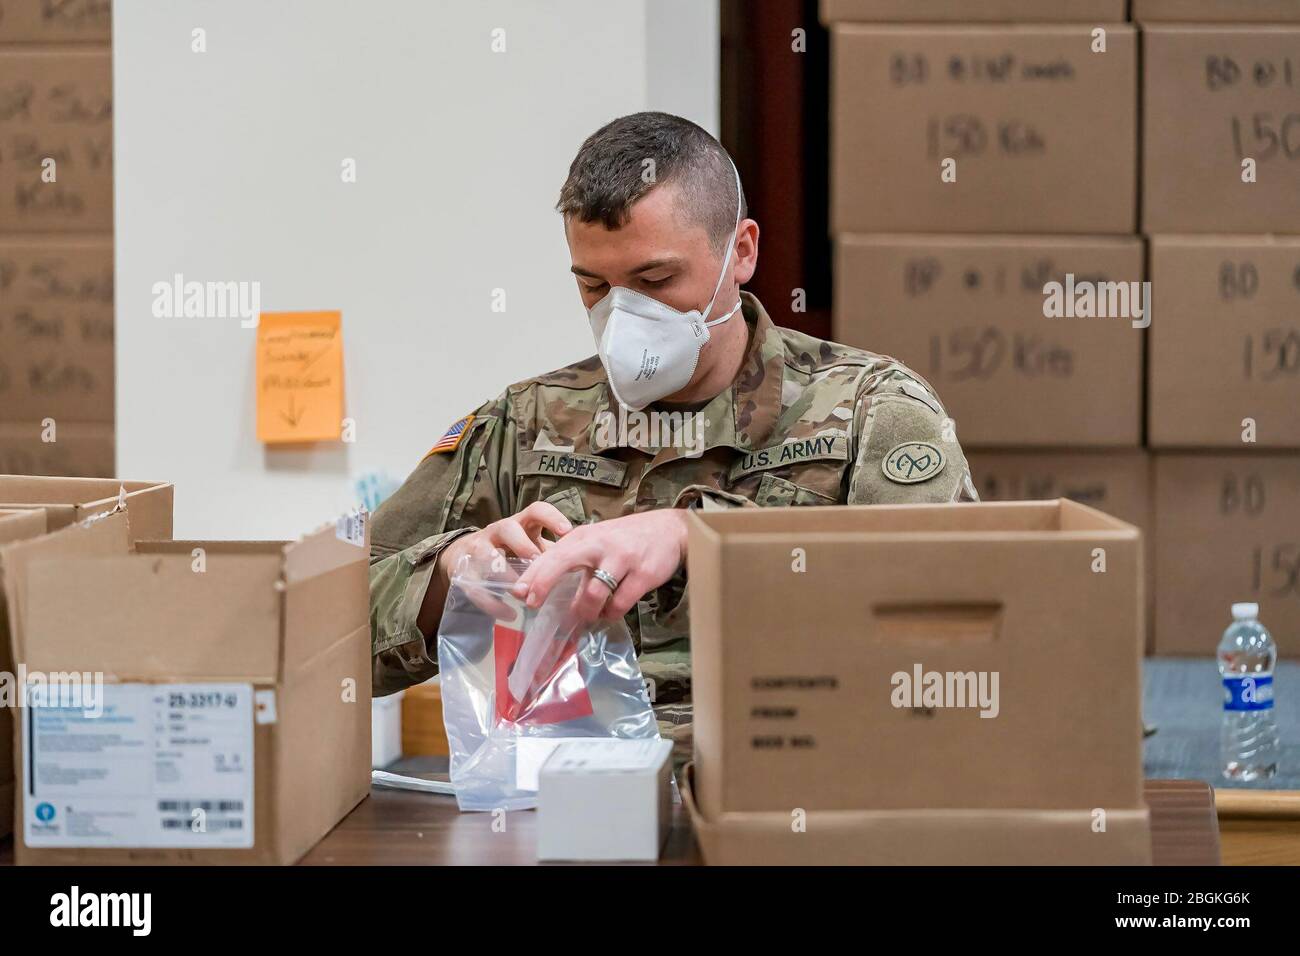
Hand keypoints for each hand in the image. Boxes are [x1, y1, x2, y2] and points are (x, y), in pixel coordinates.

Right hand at [419, 502, 572, 629]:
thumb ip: (551, 554)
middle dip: (523, 545)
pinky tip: (509, 613)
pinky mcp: (465, 570)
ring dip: (505, 572)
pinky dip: (493, 602)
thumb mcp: (530, 546)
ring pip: (488, 556)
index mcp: (520, 523)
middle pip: (508, 528)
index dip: (551, 518)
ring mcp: (479, 548)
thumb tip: (585, 568)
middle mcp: (498, 530)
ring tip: (521, 590)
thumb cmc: (509, 551)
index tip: (567, 531)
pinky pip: (476, 586)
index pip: (535, 511)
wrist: (463, 557)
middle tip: (538, 561)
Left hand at [510, 509, 688, 624]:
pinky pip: (620, 603)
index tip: (519, 593)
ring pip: (593, 592)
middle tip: (533, 604)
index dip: (534, 574)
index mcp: (585, 536)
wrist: (671, 529)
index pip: (553, 554)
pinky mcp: (642, 574)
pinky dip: (610, 613)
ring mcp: (622, 559)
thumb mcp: (596, 539)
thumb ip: (573, 558)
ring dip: (584, 611)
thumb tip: (543, 584)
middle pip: (564, 561)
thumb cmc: (626, 538)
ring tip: (583, 617)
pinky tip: (608, 613)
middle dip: (544, 582)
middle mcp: (600, 544)